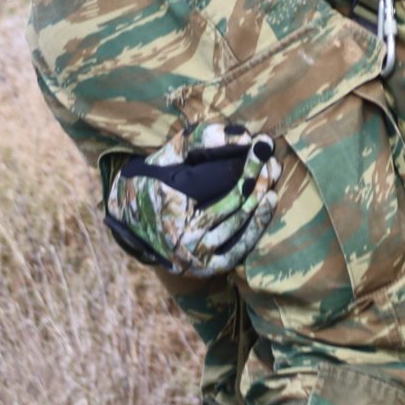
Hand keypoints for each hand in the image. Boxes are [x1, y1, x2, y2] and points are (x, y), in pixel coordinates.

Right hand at [102, 124, 280, 277]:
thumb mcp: (168, 154)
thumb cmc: (154, 180)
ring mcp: (192, 254)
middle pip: (231, 203)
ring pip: (237, 224)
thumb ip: (200, 139)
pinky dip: (255, 228)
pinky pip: (238, 249)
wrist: (131, 222)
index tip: (262, 144)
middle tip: (272, 159)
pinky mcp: (204, 268)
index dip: (244, 163)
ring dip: (259, 201)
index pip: (216, 179)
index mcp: (166, 202)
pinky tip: (267, 204)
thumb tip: (243, 136)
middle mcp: (178, 233)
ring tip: (272, 177)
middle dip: (256, 179)